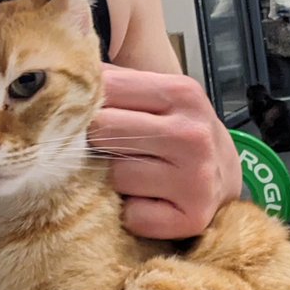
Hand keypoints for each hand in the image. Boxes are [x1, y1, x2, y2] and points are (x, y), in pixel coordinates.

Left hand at [89, 64, 242, 239]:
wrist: (227, 178)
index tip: (84, 113)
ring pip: (113, 176)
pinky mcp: (190, 219)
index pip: (105, 88)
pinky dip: (131, 213)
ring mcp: (194, 179)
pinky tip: (147, 201)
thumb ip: (117, 82)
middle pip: (103, 131)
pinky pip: (131, 216)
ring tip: (135, 174)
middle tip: (112, 148)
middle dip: (97, 141)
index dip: (86, 103)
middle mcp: (191, 134)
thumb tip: (62, 71)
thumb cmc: (182, 133)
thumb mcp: (161, 96)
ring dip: (113, 180)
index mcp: (181, 93)